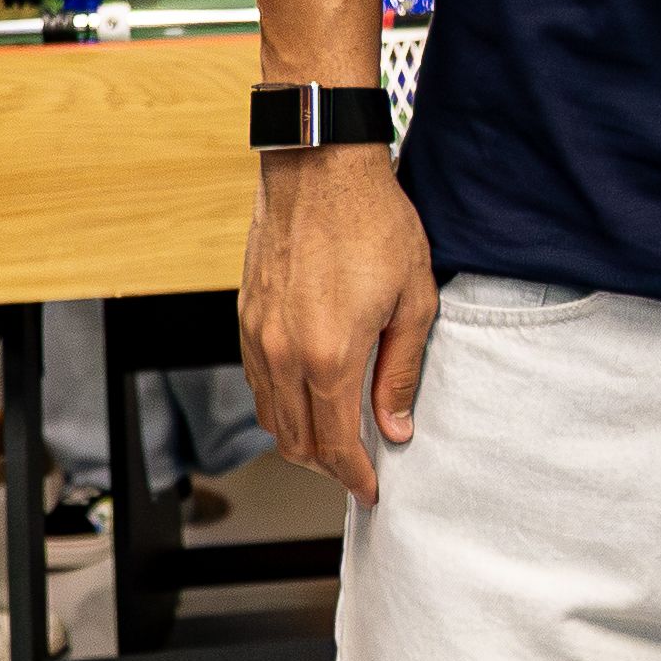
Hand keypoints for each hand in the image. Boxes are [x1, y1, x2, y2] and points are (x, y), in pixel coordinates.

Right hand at [243, 143, 437, 502]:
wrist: (320, 170)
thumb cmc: (376, 225)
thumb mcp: (414, 301)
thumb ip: (400, 371)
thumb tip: (396, 427)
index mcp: (329, 356)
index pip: (336, 444)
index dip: (355, 476)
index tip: (373, 491)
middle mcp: (283, 354)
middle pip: (296, 441)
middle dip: (328, 466)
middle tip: (359, 469)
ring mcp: (257, 336)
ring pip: (270, 416)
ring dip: (301, 439)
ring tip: (336, 441)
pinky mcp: (245, 317)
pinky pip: (257, 382)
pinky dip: (280, 404)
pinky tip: (309, 397)